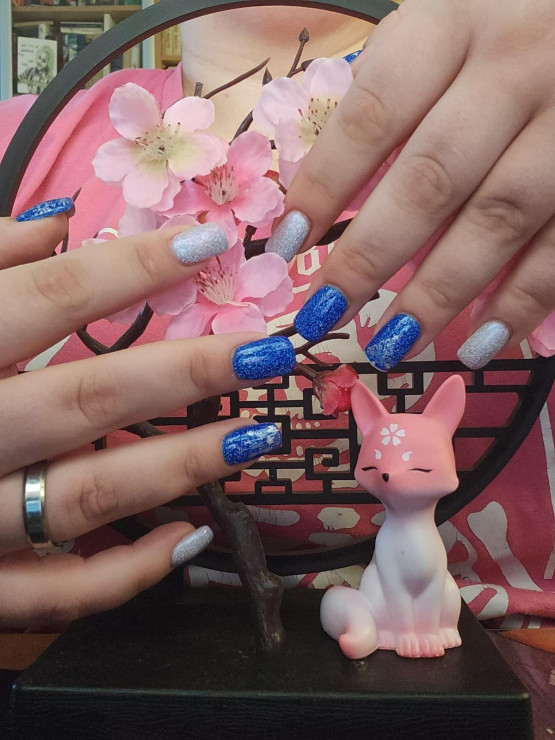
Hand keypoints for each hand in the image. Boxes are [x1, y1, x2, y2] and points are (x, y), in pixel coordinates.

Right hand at [0, 207, 281, 629]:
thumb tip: (59, 226)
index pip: (50, 299)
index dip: (134, 267)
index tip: (211, 242)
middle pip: (86, 398)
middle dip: (186, 372)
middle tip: (268, 350)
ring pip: (84, 497)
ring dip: (179, 466)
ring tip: (255, 436)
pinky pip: (56, 593)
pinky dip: (125, 572)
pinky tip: (188, 536)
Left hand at [284, 0, 554, 368]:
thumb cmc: (498, 33)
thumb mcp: (439, 35)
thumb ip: (389, 102)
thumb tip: (321, 205)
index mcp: (453, 23)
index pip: (374, 114)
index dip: (325, 186)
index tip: (285, 248)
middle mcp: (515, 66)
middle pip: (430, 180)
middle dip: (369, 259)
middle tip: (323, 315)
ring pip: (497, 220)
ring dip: (438, 296)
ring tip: (390, 346)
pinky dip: (519, 304)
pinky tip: (478, 345)